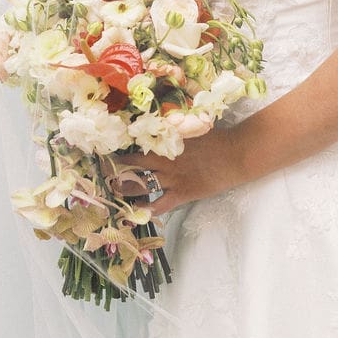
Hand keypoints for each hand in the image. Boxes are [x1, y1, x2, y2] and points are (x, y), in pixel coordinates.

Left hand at [104, 126, 242, 219]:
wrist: (235, 154)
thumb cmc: (217, 139)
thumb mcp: (192, 130)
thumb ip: (175, 130)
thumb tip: (160, 125)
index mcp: (166, 141)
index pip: (138, 143)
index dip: (121, 147)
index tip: (107, 149)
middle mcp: (165, 159)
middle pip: (133, 164)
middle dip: (116, 168)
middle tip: (102, 171)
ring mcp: (172, 177)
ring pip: (142, 185)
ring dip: (125, 189)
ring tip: (114, 190)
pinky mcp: (182, 193)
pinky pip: (160, 204)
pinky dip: (147, 210)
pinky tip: (136, 213)